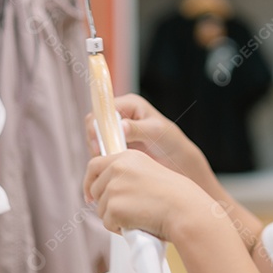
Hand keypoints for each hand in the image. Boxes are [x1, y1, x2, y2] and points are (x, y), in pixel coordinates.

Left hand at [84, 149, 211, 240]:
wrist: (185, 210)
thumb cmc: (175, 197)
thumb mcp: (149, 173)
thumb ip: (127, 175)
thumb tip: (104, 191)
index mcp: (127, 157)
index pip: (94, 165)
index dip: (89, 182)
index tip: (90, 195)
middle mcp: (117, 168)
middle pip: (96, 190)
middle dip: (107, 204)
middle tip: (127, 212)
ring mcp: (114, 188)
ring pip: (101, 210)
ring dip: (116, 218)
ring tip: (140, 216)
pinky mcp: (114, 208)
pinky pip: (108, 224)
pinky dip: (120, 229)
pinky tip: (138, 223)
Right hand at [86, 94, 214, 189]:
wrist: (177, 160)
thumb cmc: (171, 142)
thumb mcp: (156, 132)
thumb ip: (138, 129)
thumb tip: (121, 126)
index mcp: (130, 104)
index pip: (104, 109)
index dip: (97, 124)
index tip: (97, 142)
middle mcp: (121, 114)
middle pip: (95, 123)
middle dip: (95, 140)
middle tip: (100, 156)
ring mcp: (117, 130)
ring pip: (96, 138)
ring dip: (98, 151)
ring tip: (107, 164)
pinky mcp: (116, 144)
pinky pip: (101, 150)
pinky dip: (102, 158)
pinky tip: (109, 168)